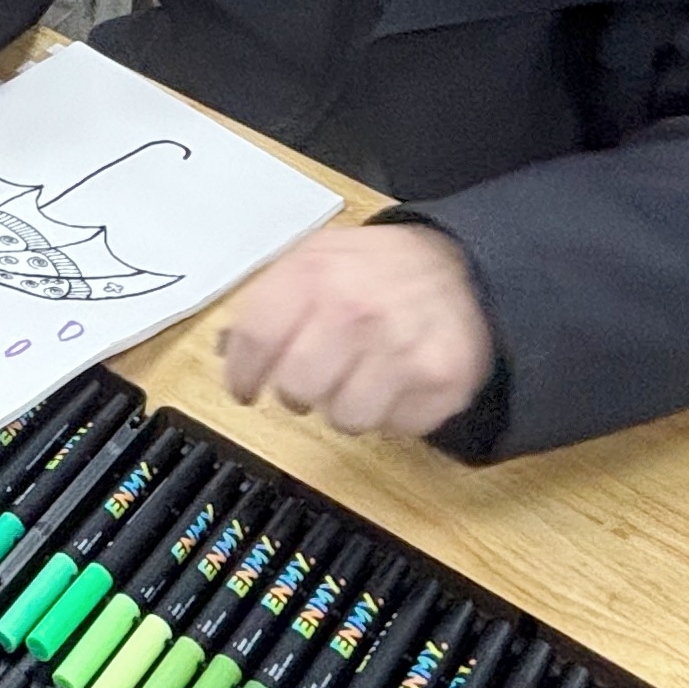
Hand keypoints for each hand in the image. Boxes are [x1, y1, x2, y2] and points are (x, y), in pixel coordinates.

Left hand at [218, 224, 493, 437]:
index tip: (244, 389)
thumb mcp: (314, 259)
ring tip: (359, 378)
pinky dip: (391, 414)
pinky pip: (395, 427)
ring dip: (346, 407)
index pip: (255, 339)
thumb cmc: (374, 270)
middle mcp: (355, 311)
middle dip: (297, 393)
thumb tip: (228, 352)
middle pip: (296, 389)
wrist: (461, 267)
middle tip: (312, 381)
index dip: (241, 373)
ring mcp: (401, 349)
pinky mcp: (442, 382)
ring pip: (345, 419)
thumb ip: (267, 301)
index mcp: (314, 274)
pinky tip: (396, 383)